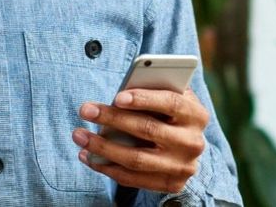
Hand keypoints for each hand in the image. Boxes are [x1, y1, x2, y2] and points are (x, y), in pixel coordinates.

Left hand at [71, 88, 208, 194]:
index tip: (117, 97)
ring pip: (137, 159)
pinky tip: (87, 156)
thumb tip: (120, 93)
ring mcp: (182, 167)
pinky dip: (107, 167)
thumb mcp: (167, 96)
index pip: (171, 103)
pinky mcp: (171, 184)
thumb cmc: (166, 111)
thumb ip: (151, 91)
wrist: (185, 145)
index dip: (144, 99)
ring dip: (102, 147)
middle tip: (85, 110)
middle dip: (112, 119)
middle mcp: (193, 142)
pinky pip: (133, 179)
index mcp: (196, 115)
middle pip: (148, 130)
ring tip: (79, 135)